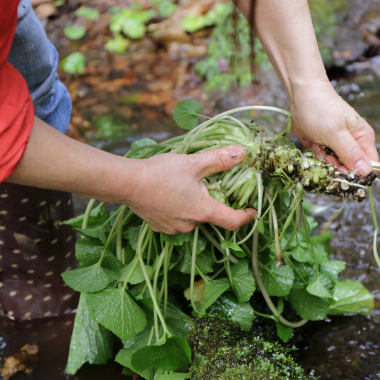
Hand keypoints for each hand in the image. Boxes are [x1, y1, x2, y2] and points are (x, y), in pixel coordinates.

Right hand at [124, 145, 255, 233]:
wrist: (126, 183)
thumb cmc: (161, 173)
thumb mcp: (194, 163)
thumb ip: (220, 159)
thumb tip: (243, 152)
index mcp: (203, 211)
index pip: (232, 221)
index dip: (246, 217)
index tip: (253, 211)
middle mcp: (190, 225)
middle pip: (212, 217)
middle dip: (215, 203)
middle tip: (214, 186)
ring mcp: (174, 228)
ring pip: (194, 218)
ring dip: (196, 206)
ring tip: (189, 187)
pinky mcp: (160, 226)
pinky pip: (178, 220)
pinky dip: (180, 209)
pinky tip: (173, 194)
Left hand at [290, 79, 378, 173]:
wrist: (301, 94)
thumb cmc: (320, 109)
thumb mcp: (335, 132)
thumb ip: (351, 153)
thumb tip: (366, 172)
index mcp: (364, 139)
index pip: (370, 166)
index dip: (358, 174)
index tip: (342, 170)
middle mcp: (355, 145)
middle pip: (352, 170)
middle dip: (337, 167)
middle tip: (327, 155)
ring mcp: (340, 147)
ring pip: (336, 168)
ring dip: (325, 161)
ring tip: (320, 145)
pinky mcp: (327, 148)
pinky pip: (325, 162)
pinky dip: (318, 156)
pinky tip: (315, 143)